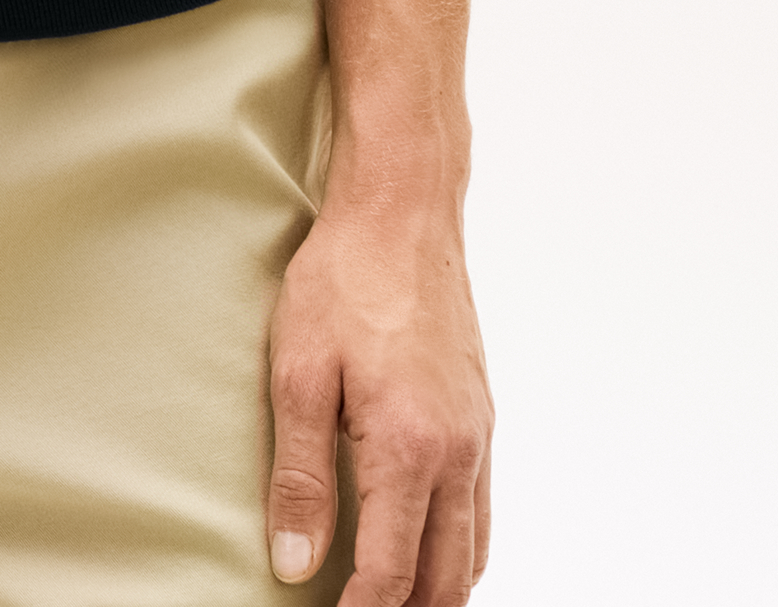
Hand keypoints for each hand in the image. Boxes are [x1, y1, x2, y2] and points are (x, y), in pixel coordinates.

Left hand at [266, 183, 492, 603]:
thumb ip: (298, 476)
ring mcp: (478, 435)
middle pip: (446, 580)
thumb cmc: (344, 278)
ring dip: (439, 591)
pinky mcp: (483, 415)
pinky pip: (483, 509)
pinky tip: (427, 546)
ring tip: (394, 599)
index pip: (392, 573)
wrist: (405, 209)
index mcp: (409, 448)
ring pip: (474, 551)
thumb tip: (294, 563)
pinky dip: (459, 548)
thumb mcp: (298, 371)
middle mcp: (458, 452)